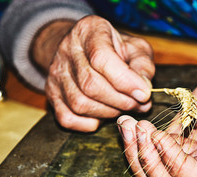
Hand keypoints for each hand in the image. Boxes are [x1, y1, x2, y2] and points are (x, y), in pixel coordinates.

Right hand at [32, 15, 154, 131]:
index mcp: (90, 31)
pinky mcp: (52, 93)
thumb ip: (143, 66)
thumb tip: (144, 91)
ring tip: (124, 108)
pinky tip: (104, 116)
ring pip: (80, 104)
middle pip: (91, 85)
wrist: (86, 48)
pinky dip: (89, 123)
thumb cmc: (116, 49)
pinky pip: (67, 118)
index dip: (125, 81)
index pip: (102, 58)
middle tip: (139, 104)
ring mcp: (56, 73)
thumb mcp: (136, 48)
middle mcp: (67, 50)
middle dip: (121, 101)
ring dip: (108, 113)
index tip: (144, 94)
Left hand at [117, 34, 196, 176]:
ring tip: (129, 125)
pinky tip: (128, 123)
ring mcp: (189, 157)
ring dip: (137, 154)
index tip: (161, 136)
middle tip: (138, 132)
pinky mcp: (176, 143)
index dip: (174, 164)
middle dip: (149, 162)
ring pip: (155, 175)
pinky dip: (136, 142)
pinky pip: (152, 153)